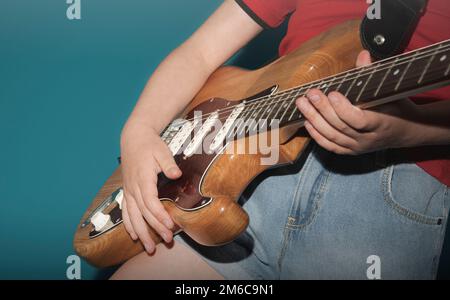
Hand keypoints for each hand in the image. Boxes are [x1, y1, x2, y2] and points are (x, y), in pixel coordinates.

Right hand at [120, 124, 181, 252]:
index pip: (150, 202)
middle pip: (143, 213)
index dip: (159, 215)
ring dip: (141, 232)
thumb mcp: (162, 151)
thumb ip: (168, 164)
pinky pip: (125, 211)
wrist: (134, 138)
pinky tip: (133, 235)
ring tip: (148, 248)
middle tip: (167, 240)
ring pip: (132, 216)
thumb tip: (176, 174)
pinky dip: (129, 224)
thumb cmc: (150, 145)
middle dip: (154, 229)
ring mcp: (128, 190)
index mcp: (142, 179)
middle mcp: (133, 187)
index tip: (170, 225)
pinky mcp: (127, 191)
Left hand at [296, 50, 420, 154]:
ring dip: (314, 119)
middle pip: (340, 127)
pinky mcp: (351, 151)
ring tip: (302, 104)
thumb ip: (372, 74)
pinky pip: (330, 146)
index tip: (332, 93)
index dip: (343, 108)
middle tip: (310, 94)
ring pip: (332, 136)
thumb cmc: (397, 107)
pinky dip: (317, 135)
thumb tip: (363, 54)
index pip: (358, 120)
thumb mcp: (389, 91)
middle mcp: (368, 139)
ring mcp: (358, 147)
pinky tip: (307, 122)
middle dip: (322, 109)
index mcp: (381, 123)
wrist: (406, 131)